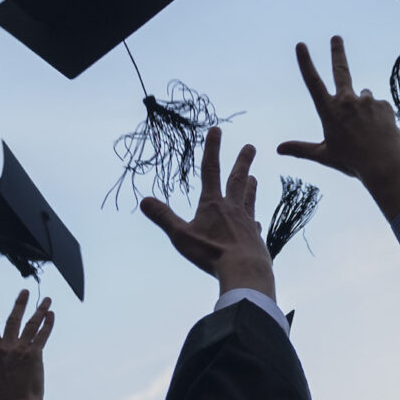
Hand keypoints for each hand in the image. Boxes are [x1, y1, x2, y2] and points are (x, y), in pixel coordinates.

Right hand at [0, 290, 58, 399]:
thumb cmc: (10, 393)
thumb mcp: (0, 372)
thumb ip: (5, 357)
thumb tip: (13, 349)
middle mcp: (5, 348)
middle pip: (13, 319)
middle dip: (20, 303)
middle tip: (25, 291)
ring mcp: (19, 350)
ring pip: (31, 323)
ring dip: (40, 310)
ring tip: (47, 300)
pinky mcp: (34, 354)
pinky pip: (42, 334)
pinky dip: (48, 323)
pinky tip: (51, 315)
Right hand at [141, 127, 275, 299]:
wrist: (245, 270)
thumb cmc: (211, 253)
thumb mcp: (181, 235)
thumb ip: (163, 217)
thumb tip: (144, 200)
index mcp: (212, 204)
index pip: (210, 170)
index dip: (212, 148)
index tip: (216, 130)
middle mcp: (232, 208)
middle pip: (237, 180)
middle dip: (242, 162)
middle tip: (250, 147)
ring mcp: (246, 222)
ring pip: (248, 199)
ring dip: (250, 187)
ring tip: (253, 178)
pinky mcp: (255, 239)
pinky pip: (253, 226)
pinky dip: (253, 221)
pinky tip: (255, 223)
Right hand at [278, 37, 399, 219]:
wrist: (384, 165)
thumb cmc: (352, 163)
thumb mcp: (324, 155)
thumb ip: (301, 149)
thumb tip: (278, 149)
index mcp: (329, 111)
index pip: (313, 82)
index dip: (306, 62)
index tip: (301, 45)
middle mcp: (347, 101)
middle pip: (341, 70)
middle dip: (337, 51)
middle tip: (336, 38)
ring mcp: (367, 101)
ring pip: (362, 97)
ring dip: (362, 107)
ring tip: (366, 130)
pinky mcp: (384, 104)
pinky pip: (378, 107)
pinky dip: (377, 116)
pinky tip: (379, 131)